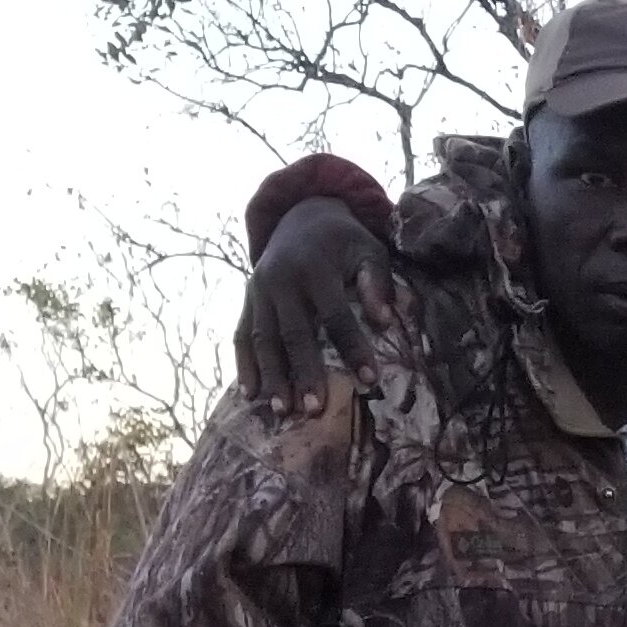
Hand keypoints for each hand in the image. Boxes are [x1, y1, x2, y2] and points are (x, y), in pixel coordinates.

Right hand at [239, 199, 400, 417]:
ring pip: (263, 338)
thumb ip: (377, 281)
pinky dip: (244, 365)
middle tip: (314, 410)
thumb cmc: (344, 241)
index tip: (369, 381)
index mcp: (315, 267)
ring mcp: (258, 290)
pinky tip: (249, 395)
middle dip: (304, 372)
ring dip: (271, 376)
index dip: (353, 347)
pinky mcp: (247, 299)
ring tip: (281, 411)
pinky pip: (241, 335)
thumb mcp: (368, 249)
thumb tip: (384, 321)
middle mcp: (280, 279)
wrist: (300, 214)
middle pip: (293, 333)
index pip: (336, 315)